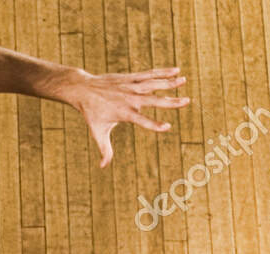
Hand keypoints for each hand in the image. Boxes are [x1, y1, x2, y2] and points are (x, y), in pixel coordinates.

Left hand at [57, 66, 189, 166]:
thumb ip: (104, 149)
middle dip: (170, 102)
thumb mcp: (98, 132)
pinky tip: (176, 70)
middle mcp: (129, 99)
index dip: (154, 124)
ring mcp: (130, 87)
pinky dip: (162, 72)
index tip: (167, 127)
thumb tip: (103, 166)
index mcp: (124, 113)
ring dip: (169, 82)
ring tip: (184, 80)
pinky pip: (149, 74)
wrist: (83, 89)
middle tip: (186, 101)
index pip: (142, 120)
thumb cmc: (91, 113)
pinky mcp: (130, 77)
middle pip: (153, 101)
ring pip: (153, 83)